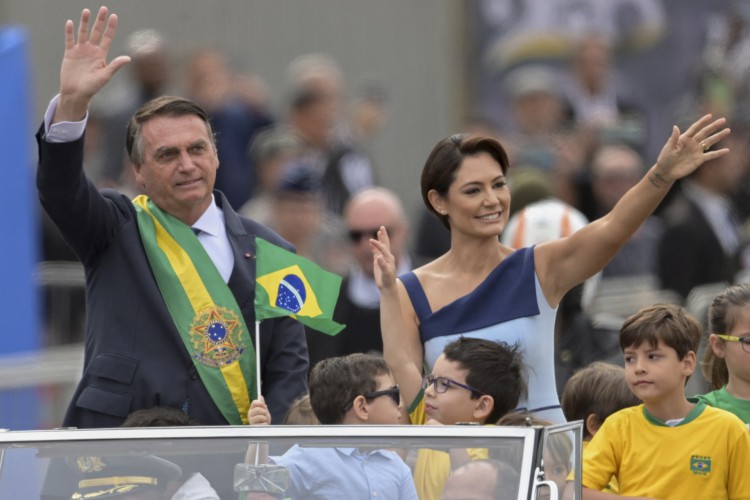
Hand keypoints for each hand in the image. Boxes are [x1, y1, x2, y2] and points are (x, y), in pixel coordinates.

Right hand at [55, 6, 130, 121]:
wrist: (76, 93)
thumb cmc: (93, 87)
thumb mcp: (105, 76)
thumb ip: (115, 65)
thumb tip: (128, 58)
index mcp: (102, 55)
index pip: (107, 37)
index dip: (111, 27)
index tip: (114, 16)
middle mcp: (92, 50)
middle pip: (96, 32)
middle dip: (100, 20)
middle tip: (103, 8)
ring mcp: (80, 50)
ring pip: (83, 33)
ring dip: (85, 22)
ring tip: (87, 11)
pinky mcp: (69, 53)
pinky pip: (69, 40)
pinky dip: (69, 32)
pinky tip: (70, 22)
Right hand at [247, 396, 271, 425]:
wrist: (264, 428)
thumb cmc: (263, 419)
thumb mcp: (264, 410)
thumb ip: (262, 404)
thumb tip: (260, 396)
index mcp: (252, 409)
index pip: (254, 402)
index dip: (261, 403)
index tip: (265, 406)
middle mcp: (250, 415)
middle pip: (257, 409)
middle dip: (264, 412)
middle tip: (264, 415)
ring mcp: (251, 421)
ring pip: (260, 417)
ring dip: (265, 419)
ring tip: (264, 421)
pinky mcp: (254, 428)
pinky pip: (261, 424)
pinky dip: (265, 424)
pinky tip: (263, 425)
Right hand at [369, 226, 396, 289]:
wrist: (387, 286)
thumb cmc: (388, 280)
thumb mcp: (386, 273)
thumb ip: (382, 265)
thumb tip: (378, 257)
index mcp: (390, 258)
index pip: (383, 248)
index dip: (377, 244)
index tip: (371, 241)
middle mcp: (387, 256)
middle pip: (385, 243)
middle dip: (383, 236)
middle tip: (382, 227)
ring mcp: (382, 258)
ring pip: (381, 247)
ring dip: (379, 239)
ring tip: (378, 232)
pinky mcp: (378, 262)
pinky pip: (375, 252)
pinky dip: (373, 247)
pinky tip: (370, 243)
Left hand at [653, 114, 730, 182]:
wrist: (666, 172)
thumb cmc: (665, 159)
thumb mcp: (668, 148)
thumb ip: (673, 138)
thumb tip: (675, 127)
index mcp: (684, 138)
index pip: (695, 128)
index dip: (702, 122)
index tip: (710, 116)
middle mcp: (692, 143)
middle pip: (705, 133)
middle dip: (714, 126)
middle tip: (723, 120)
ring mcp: (696, 151)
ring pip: (709, 142)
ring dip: (718, 136)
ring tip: (728, 130)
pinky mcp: (699, 159)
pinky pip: (710, 155)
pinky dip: (718, 153)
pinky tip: (727, 150)